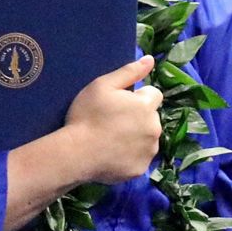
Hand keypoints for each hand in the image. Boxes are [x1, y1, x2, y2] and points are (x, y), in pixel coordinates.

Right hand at [63, 56, 162, 183]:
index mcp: (146, 105)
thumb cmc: (87, 115)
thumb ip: (129, 72)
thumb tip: (151, 60)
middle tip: (113, 122)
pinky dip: (130, 156)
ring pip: (148, 139)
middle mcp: (154, 128)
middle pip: (151, 118)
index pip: (153, 94)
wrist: (77, 153)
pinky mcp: (141, 170)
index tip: (119, 103)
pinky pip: (139, 158)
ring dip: (136, 137)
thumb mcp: (103, 85)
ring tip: (112, 140)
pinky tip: (113, 154)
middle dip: (138, 117)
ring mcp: (149, 151)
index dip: (137, 97)